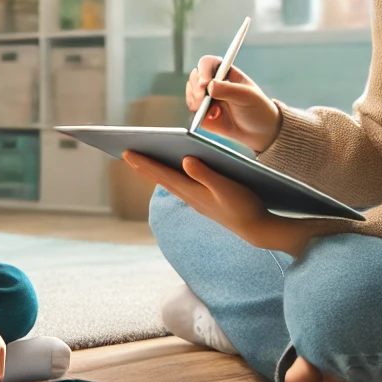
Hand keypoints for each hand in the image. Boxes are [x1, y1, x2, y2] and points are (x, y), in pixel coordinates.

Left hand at [123, 152, 329, 256]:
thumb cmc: (244, 207)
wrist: (257, 229)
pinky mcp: (202, 200)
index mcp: (192, 191)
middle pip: (161, 177)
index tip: (126, 153)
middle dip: (143, 165)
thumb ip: (206, 174)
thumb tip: (185, 160)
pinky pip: (179, 184)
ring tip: (140, 158)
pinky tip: (168, 169)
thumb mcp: (227, 188)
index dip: (144, 163)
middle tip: (124, 152)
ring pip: (169, 181)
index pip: (162, 174)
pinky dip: (168, 175)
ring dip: (153, 170)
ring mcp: (195, 199)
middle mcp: (189, 196)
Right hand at [186, 59, 281, 152]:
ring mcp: (206, 97)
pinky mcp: (202, 111)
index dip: (204, 70)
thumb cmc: (257, 109)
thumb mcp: (247, 97)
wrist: (259, 132)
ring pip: (191, 91)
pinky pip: (191, 107)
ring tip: (207, 109)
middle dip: (195, 87)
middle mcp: (213, 83)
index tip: (205, 83)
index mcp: (225, 73)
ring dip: (194, 99)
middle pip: (195, 76)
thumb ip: (228, 90)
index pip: (208, 63)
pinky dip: (196, 111)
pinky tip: (210, 116)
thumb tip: (209, 86)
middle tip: (201, 98)